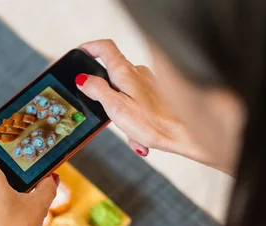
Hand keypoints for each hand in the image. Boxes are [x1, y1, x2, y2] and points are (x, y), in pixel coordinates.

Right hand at [77, 39, 228, 171]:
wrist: (186, 133)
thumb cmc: (153, 123)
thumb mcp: (116, 108)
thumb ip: (97, 90)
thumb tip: (83, 79)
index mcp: (125, 72)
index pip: (104, 48)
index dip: (90, 48)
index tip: (80, 54)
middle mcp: (138, 73)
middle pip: (113, 74)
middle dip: (106, 96)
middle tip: (105, 113)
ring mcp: (148, 83)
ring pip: (126, 94)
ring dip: (123, 114)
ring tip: (130, 133)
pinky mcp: (157, 95)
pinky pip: (138, 105)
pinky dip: (135, 120)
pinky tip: (140, 136)